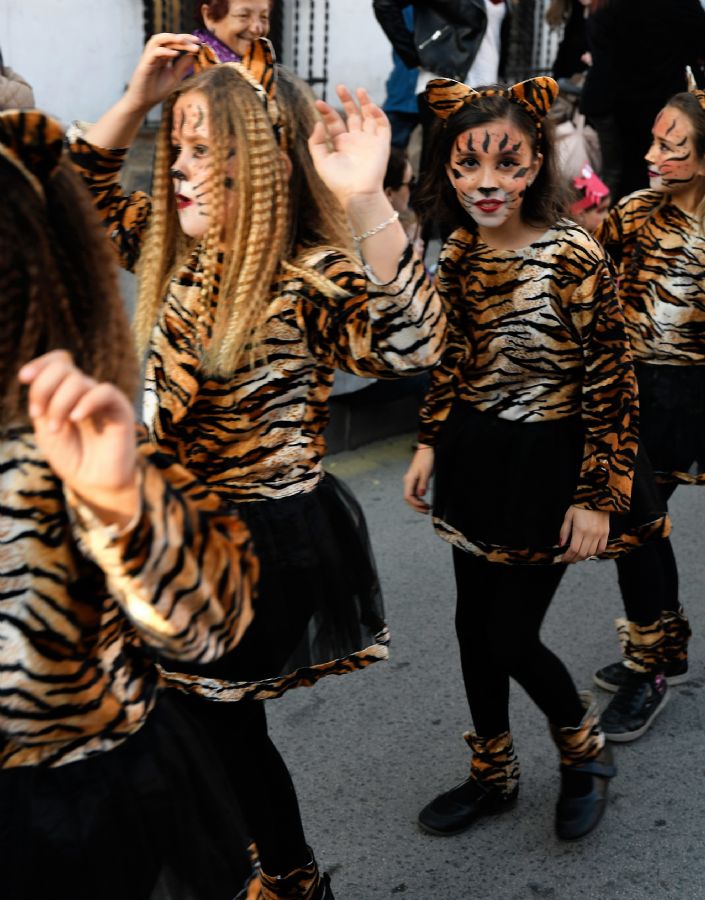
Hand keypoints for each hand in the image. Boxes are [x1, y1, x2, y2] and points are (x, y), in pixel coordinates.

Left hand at [19, 351, 138, 526]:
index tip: (24, 378)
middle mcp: (86, 391)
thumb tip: (35, 377)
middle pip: (63, 368)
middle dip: (44, 389)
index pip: (59, 361)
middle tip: (38, 416)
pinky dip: (86, 402)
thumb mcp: (46, 428)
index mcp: (68, 392)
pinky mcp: (120, 409)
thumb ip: (43, 402)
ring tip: (57, 429)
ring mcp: (103, 399)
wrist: (94, 482)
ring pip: (78, 381)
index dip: (40, 364)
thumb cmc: (71, 457)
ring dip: (59, 404)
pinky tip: (75, 418)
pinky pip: (104, 392)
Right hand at [123, 33, 200, 113]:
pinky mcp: (145, 64)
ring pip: (158, 40)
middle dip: (183, 38)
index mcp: (163, 55)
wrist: (143, 102)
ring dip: (171, 38)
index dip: (187, 40)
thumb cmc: (157, 90)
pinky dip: (165, 51)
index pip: (175, 42)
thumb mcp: (175, 77)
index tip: (199, 43)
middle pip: (168, 39)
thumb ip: (183, 66)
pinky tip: (175, 54)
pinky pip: (154, 53)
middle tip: (196, 42)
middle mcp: (155, 53)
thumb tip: (194, 56)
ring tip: (184, 41)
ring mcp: (149, 57)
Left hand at [308, 85, 390, 206]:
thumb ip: (316, 142)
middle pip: (352, 115)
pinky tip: (369, 107)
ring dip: (365, 103)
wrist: (358, 193)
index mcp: (341, 144)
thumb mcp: (321, 161)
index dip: (327, 112)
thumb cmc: (338, 181)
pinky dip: (378, 115)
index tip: (318, 104)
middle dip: (346, 101)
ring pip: (369, 117)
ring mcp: (369, 141)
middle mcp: (356, 141)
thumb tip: (319, 123)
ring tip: (358, 90)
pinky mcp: (382, 144)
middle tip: (339, 87)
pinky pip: (383, 125)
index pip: (334, 122)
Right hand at [403, 446, 434, 513]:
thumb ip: (423, 484)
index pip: (408, 496)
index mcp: (409, 480)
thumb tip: (421, 495)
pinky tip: (424, 502)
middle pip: (408, 499)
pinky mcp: (414, 481)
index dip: (415, 504)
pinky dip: (418, 500)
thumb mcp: (426, 472)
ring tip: (427, 508)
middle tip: (426, 511)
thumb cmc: (426, 460)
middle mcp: (408, 482)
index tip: (424, 507)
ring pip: (411, 497)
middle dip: (416, 507)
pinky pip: (414, 493)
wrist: (426, 450)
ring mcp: (410, 482)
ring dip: (418, 504)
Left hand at [559, 505, 608, 562]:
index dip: (568, 557)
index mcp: (580, 530)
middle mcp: (590, 534)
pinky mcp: (606, 533)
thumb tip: (560, 544)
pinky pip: (601, 548)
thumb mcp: (568, 516)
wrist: (597, 498)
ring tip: (577, 557)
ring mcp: (599, 534)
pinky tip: (590, 553)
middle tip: (569, 560)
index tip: (564, 560)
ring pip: (591, 552)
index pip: (573, 549)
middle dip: (574, 559)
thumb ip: (564, 531)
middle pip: (582, 553)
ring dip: (583, 557)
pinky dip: (595, 553)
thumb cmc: (580, 506)